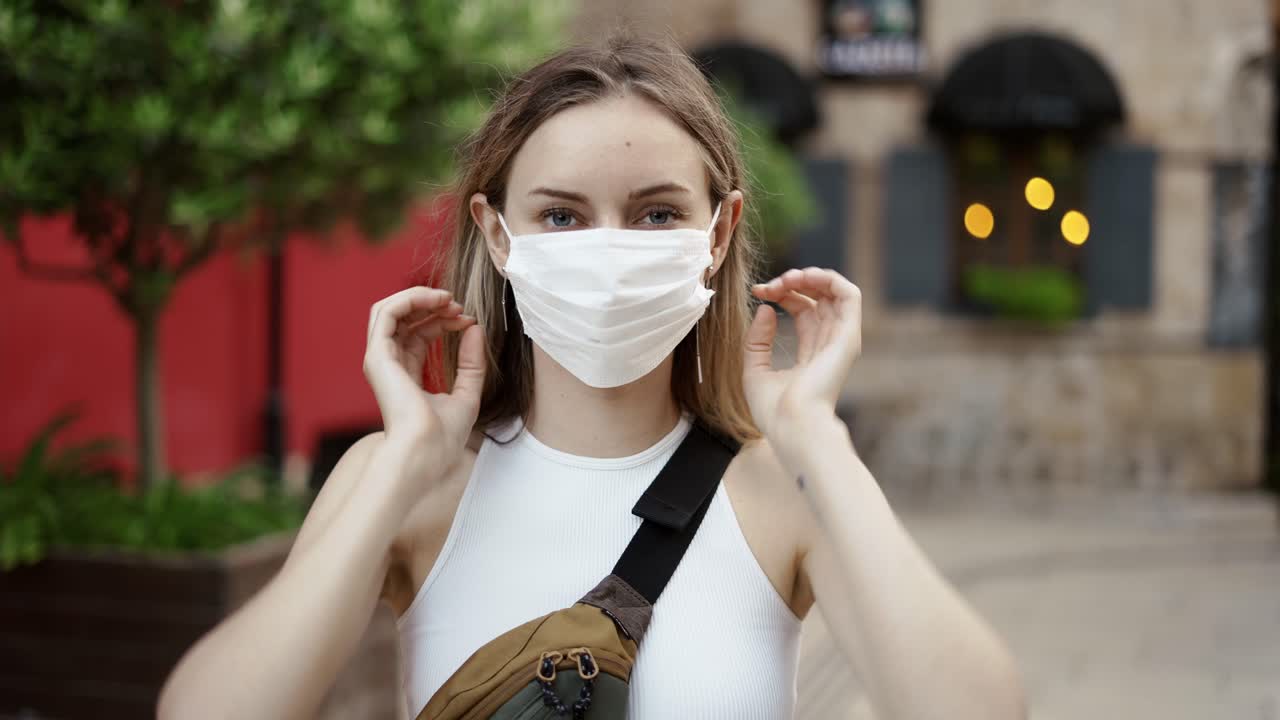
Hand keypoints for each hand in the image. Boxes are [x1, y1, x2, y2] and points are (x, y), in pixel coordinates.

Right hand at [363, 287, 484, 483]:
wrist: (427, 451)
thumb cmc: (443, 436)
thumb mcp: (467, 393)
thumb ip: (472, 363)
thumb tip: (475, 327)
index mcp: (404, 376)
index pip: (417, 335)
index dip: (442, 321)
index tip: (468, 321)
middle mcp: (388, 365)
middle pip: (403, 320)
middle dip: (432, 305)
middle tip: (459, 306)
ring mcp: (379, 360)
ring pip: (389, 310)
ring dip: (419, 297)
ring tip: (448, 299)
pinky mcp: (377, 356)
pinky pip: (385, 312)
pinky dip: (410, 299)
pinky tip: (436, 300)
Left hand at [743, 268, 861, 466]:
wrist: (792, 426)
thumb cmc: (774, 410)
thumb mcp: (754, 369)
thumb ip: (757, 340)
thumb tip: (766, 309)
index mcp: (811, 353)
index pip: (803, 310)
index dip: (781, 294)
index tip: (757, 292)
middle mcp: (829, 344)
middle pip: (817, 299)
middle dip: (792, 283)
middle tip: (769, 285)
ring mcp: (841, 340)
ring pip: (835, 292)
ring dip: (810, 276)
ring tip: (786, 278)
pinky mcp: (848, 336)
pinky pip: (850, 295)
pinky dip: (828, 279)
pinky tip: (803, 277)